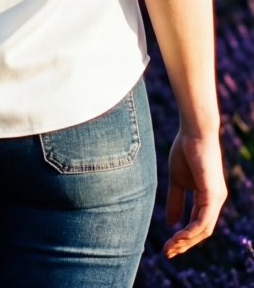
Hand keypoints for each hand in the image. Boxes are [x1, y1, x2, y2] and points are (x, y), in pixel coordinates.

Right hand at [163, 128, 226, 257]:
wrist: (192, 131)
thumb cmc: (185, 150)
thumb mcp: (177, 180)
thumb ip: (175, 200)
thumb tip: (171, 223)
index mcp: (207, 197)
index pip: (197, 224)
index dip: (183, 237)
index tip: (167, 247)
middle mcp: (215, 200)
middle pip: (202, 232)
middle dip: (184, 244)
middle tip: (166, 253)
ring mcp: (216, 198)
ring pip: (204, 230)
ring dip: (186, 242)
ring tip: (169, 248)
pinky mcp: (212, 193)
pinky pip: (203, 220)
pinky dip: (191, 231)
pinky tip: (178, 236)